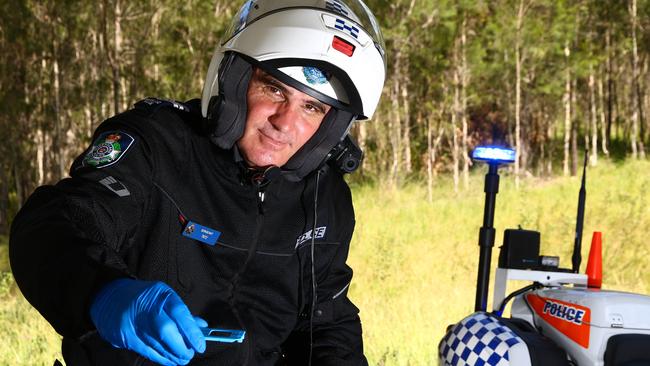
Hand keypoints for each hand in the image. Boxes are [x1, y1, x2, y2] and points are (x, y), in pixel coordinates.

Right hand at [90, 279, 205, 365]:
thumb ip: (183, 313)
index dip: (192, 331)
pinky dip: (161, 358)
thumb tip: (202, 327)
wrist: (111, 298)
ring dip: (172, 355)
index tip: (201, 345)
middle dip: (181, 347)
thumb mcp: (164, 297)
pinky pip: (147, 351)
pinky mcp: (126, 336)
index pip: (180, 313)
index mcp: (161, 294)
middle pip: (166, 330)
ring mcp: (133, 322)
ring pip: (157, 344)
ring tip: (182, 359)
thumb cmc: (145, 298)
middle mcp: (146, 307)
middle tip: (190, 354)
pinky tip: (169, 360)